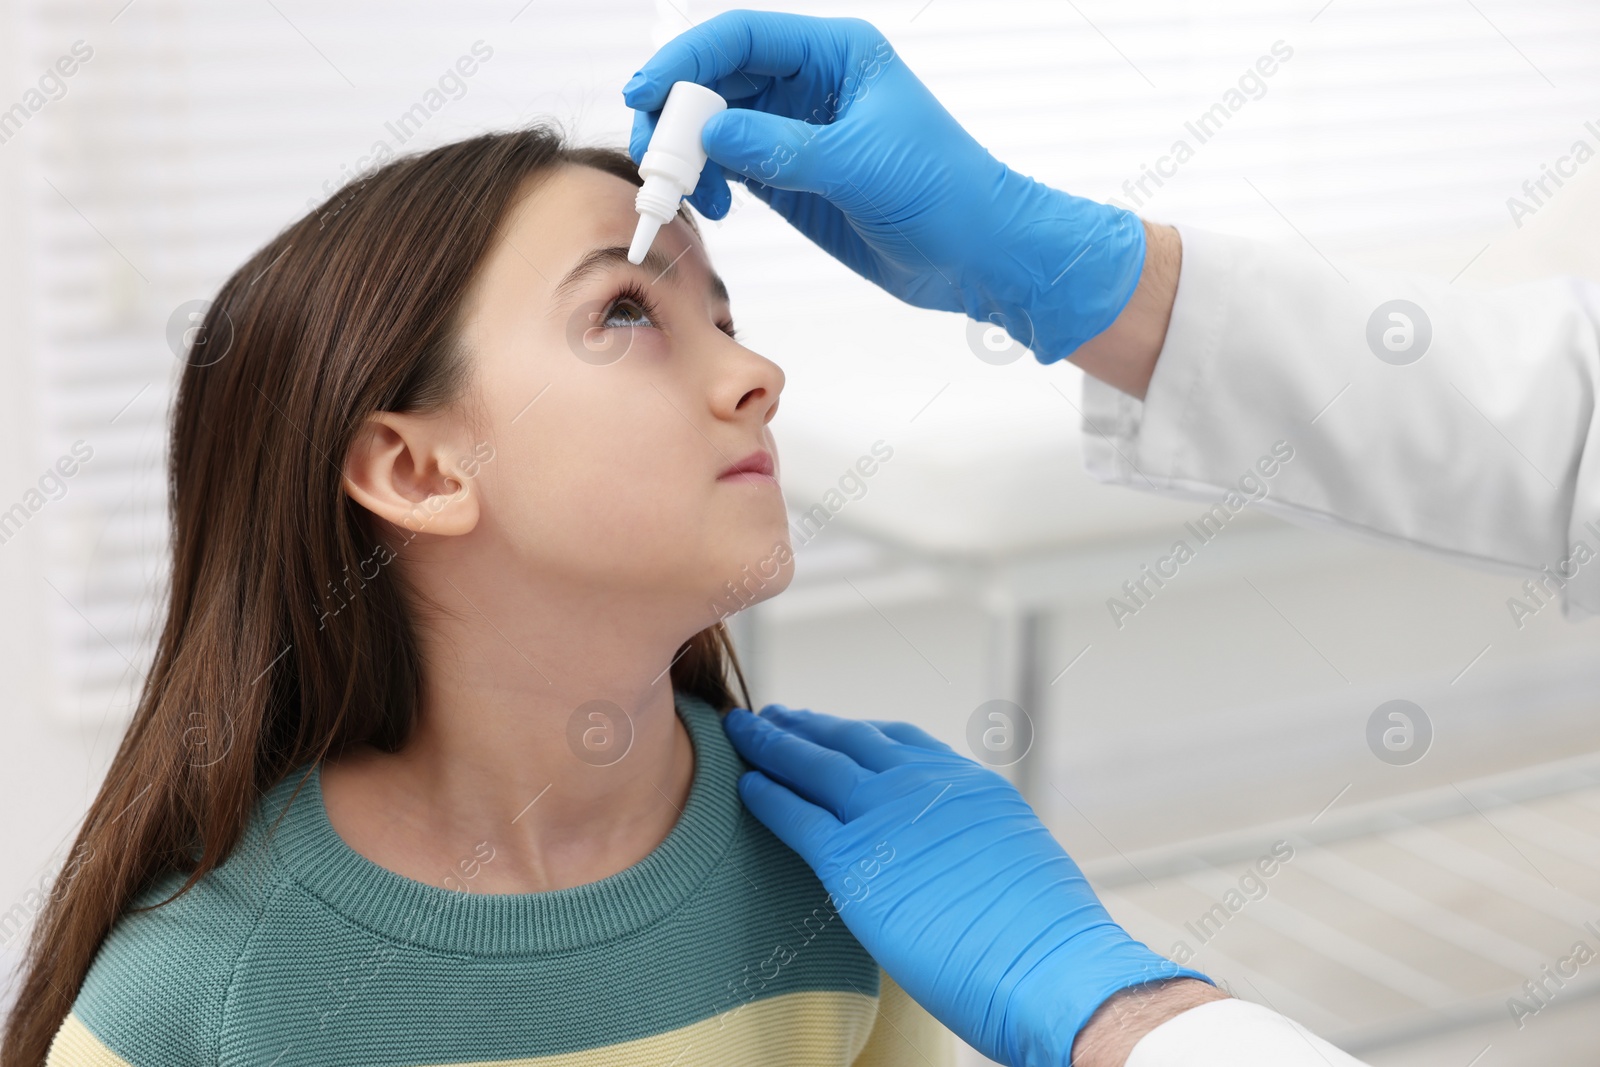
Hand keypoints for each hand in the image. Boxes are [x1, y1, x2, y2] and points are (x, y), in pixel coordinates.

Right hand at [622, 10, 1147, 360]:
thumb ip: (779, 147)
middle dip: (677, 112)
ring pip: (719, 124)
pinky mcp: (794, 178)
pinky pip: (733, 166)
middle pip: (719, 79)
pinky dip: (709, 181)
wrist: (981, 254)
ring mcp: (799, 132)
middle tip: (656, 156)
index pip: (741, 38)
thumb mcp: (858, 164)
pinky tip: (710, 203)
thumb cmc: (946, 192)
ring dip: (688, 153)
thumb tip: (710, 130)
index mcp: (836, 54)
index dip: (686, 60)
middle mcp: (812, 85)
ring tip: (681, 189)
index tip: (646, 94)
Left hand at [721, 705, 1209, 1065]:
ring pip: (814, 764)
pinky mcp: (854, 861)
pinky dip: (767, 796)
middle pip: (850, 739)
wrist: (1049, 967)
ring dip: (774, 743)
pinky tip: (746, 785)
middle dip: (809, 725)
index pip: (900, 742)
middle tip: (777, 715)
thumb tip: (964, 861)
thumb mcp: (1017, 862)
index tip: (836, 727)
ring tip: (745, 730)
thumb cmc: (1045, 939)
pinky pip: (796, 816)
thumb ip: (976, 844)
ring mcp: (887, 817)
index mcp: (968, 784)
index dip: (859, 733)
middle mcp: (925, 785)